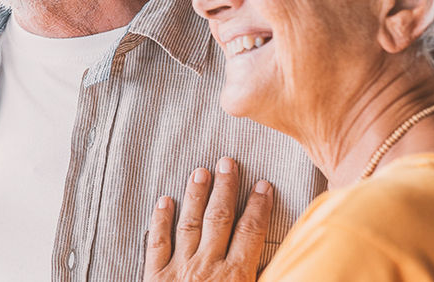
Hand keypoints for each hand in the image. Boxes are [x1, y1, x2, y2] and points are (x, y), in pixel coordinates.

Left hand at [142, 157, 272, 281]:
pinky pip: (158, 243)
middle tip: (227, 163)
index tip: (263, 186)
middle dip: (224, 189)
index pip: (250, 233)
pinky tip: (164, 201)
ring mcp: (179, 269)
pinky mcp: (155, 277)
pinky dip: (160, 221)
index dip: (258, 207)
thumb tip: (278, 263)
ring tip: (200, 172)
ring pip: (189, 224)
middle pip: (218, 219)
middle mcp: (207, 266)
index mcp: (236, 276)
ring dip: (195, 196)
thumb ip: (264, 277)